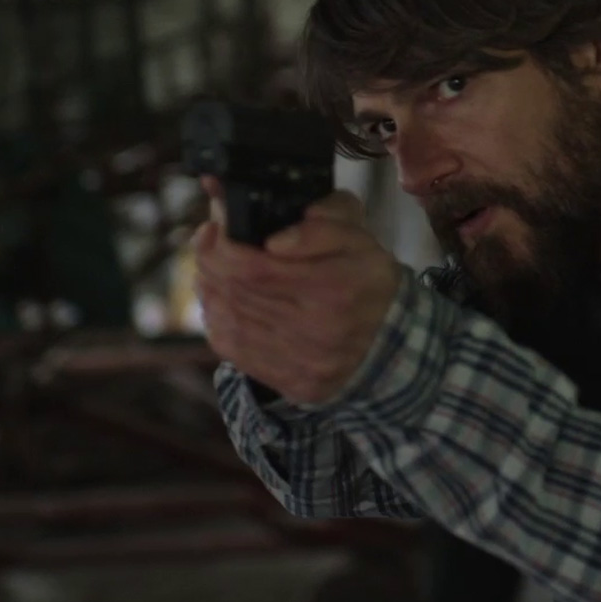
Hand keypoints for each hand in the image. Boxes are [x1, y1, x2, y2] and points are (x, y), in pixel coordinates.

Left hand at [192, 180, 401, 405]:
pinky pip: (233, 349)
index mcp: (338, 285)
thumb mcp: (357, 234)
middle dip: (211, 261)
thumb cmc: (366, 278)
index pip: (254, 265)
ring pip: (229, 318)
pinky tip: (222, 301)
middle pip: (236, 290)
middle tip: (210, 243)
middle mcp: (321, 328)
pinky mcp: (293, 383)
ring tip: (213, 269)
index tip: (216, 226)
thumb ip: (325, 218)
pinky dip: (218, 319)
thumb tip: (274, 239)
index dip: (222, 244)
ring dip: (211, 288)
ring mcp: (305, 361)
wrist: (391, 341)